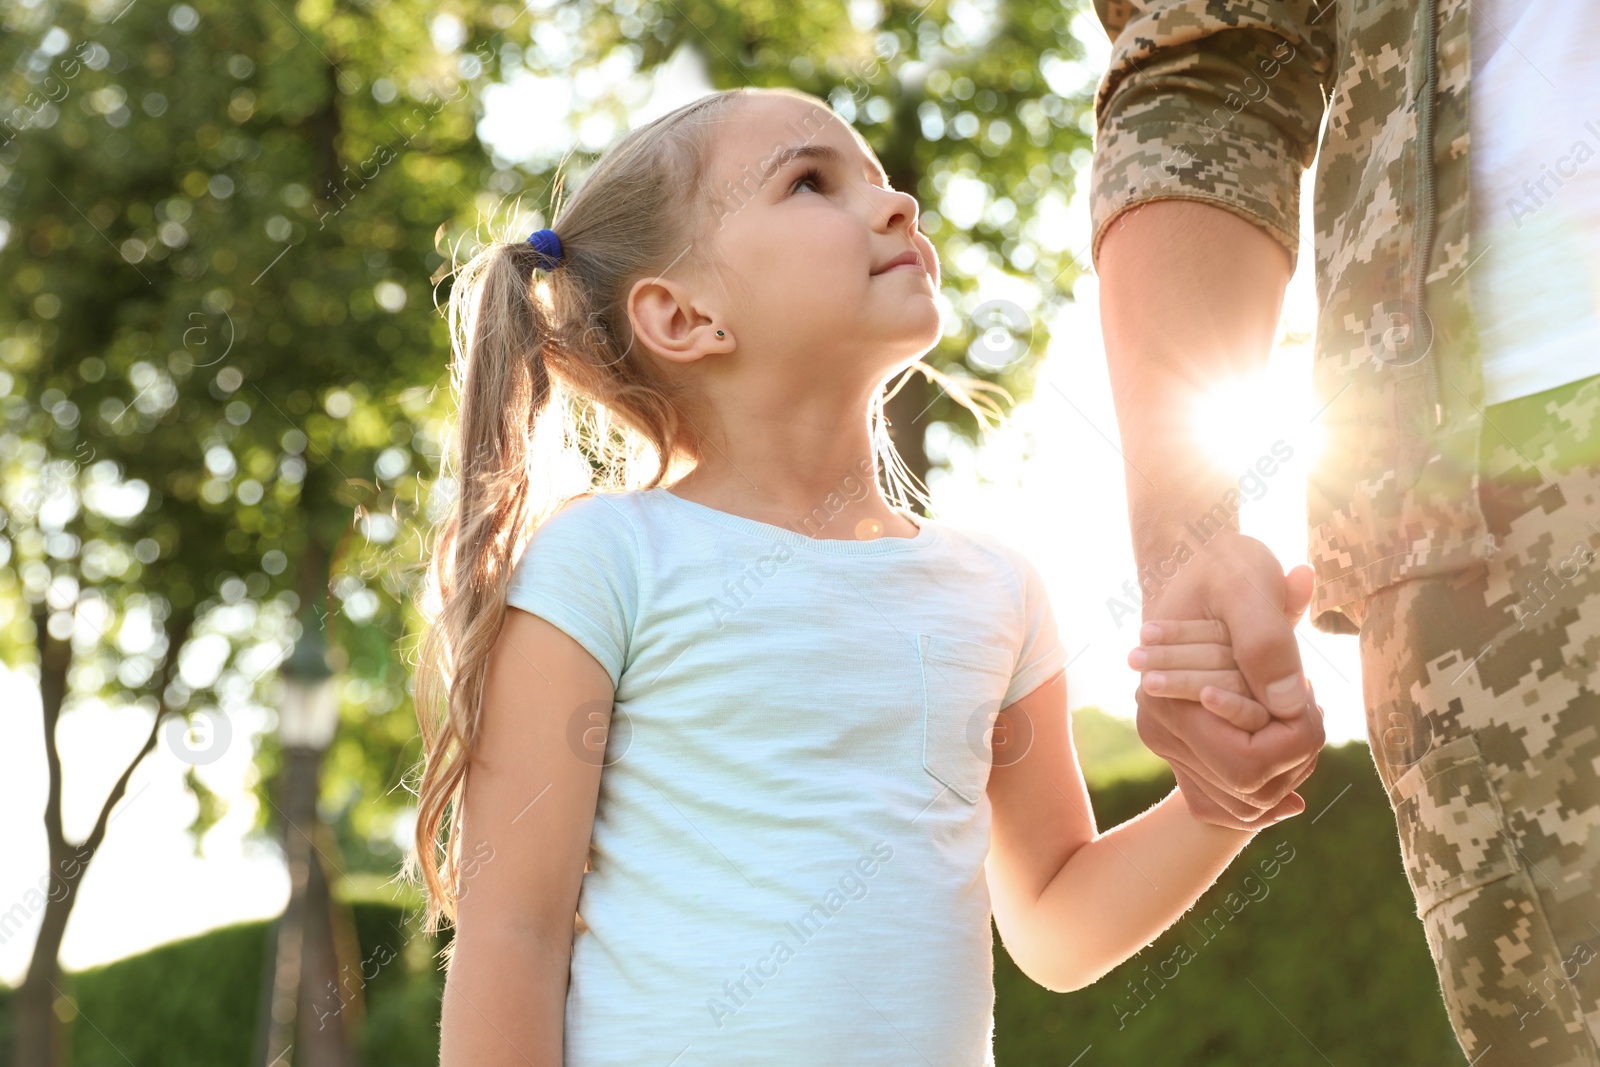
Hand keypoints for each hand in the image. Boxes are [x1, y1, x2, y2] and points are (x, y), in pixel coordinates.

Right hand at [1125, 535, 1324, 829]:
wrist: (1198, 562)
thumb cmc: (1224, 565)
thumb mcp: (1247, 582)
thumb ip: (1266, 642)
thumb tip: (1287, 708)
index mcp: (1168, 700)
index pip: (1247, 764)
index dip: (1296, 737)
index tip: (1307, 687)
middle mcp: (1161, 732)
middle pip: (1250, 790)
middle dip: (1296, 752)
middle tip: (1306, 696)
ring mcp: (1172, 742)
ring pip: (1246, 803)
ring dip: (1289, 766)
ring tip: (1295, 710)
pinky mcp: (1188, 744)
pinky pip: (1230, 799)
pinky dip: (1271, 782)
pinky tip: (1288, 745)